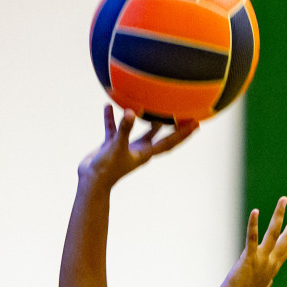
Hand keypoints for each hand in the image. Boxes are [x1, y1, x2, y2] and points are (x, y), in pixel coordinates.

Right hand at [77, 105, 195, 187]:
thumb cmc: (107, 168)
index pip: (169, 142)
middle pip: (159, 136)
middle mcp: (139, 150)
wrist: (91, 181)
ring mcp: (125, 147)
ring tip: (151, 105)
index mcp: (145, 152)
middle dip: (171, 127)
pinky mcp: (111, 145)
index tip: (196, 124)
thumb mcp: (116, 146)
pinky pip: (113, 129)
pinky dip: (112, 119)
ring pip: (138, 131)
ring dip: (144, 120)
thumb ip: (124, 129)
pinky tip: (108, 107)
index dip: (183, 134)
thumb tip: (131, 113)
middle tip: (183, 113)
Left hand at [219, 196, 286, 286]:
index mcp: (274, 266)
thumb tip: (268, 279)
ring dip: (280, 215)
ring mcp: (262, 259)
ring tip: (284, 200)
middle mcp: (271, 261)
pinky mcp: (249, 258)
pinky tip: (256, 211)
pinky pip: (252, 238)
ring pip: (274, 233)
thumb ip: (265, 278)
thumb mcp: (260, 286)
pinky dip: (253, 224)